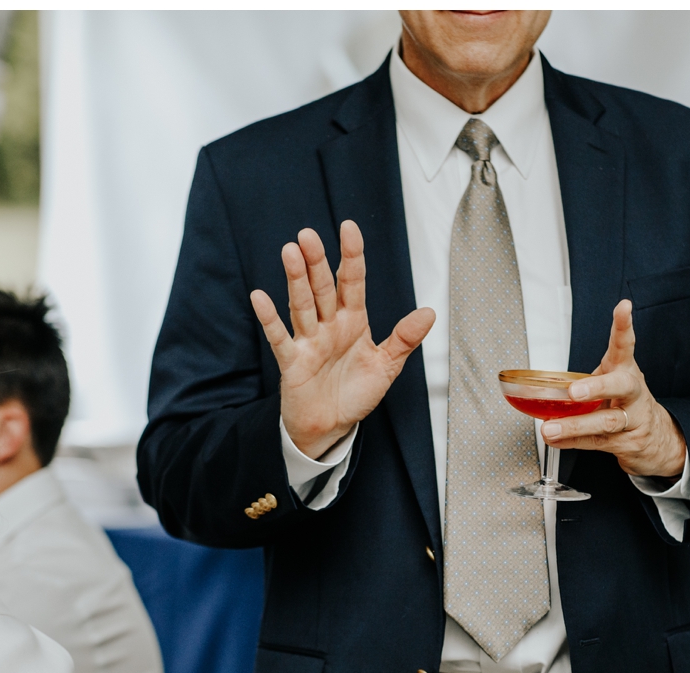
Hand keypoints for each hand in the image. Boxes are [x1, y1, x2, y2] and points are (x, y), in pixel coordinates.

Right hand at [251, 220, 434, 458]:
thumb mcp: (386, 367)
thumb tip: (430, 312)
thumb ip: (404, 339)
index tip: (349, 228)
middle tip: (308, 235)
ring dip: (296, 279)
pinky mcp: (293, 361)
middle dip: (317, 262)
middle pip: (322, 287)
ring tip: (290, 252)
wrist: (332, 428)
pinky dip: (269, 318)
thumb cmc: (355, 394)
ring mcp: (309, 341)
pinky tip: (260, 297)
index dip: (351, 256)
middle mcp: (330, 326)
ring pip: (302, 304)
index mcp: (354, 322)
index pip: (352, 282)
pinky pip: (280, 337)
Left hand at [540, 300, 686, 478]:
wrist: (658, 438)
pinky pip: (596, 442)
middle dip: (597, 388)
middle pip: (621, 387)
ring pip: (606, 422)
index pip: (626, 345)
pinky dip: (572, 442)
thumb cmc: (626, 404)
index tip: (623, 307)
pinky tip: (557, 440)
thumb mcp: (611, 384)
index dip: (624, 326)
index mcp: (626, 371)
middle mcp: (633, 393)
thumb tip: (543, 388)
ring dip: (575, 425)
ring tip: (552, 428)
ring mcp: (634, 419)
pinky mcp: (628, 443)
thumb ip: (585, 381)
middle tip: (574, 391)